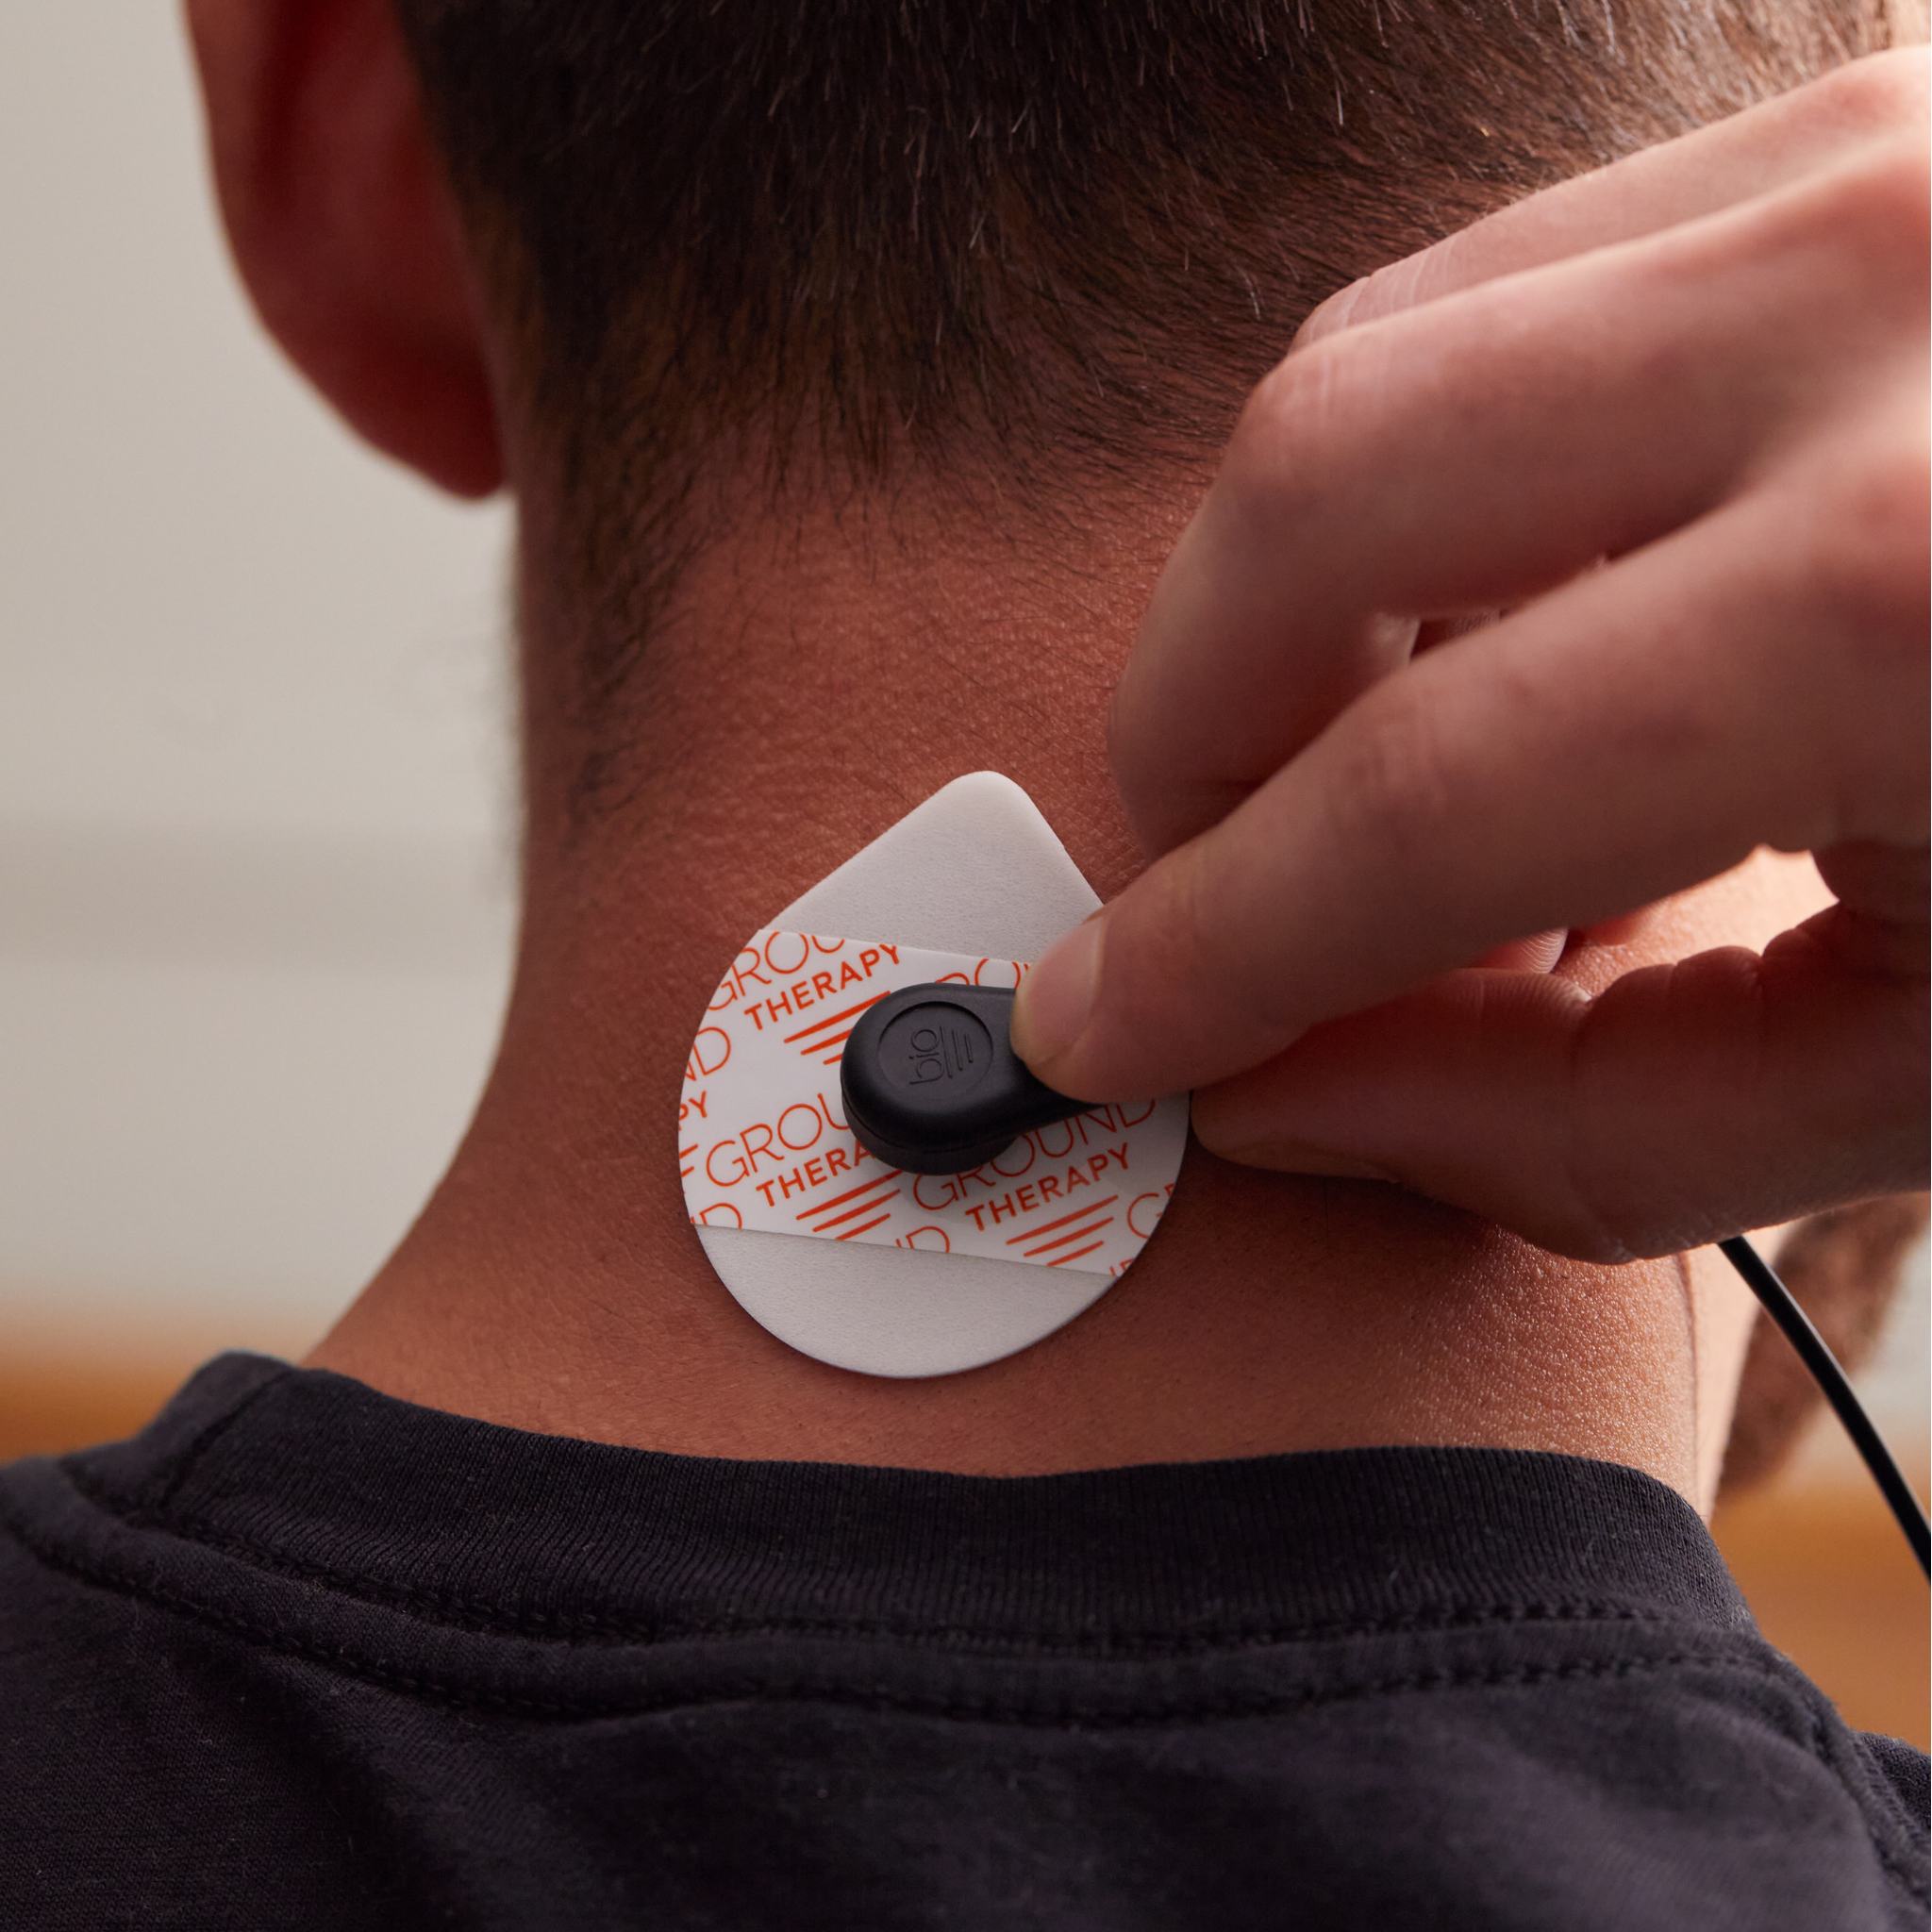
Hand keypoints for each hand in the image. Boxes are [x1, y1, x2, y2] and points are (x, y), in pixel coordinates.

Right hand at [1013, 49, 1928, 1261]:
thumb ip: (1590, 1120)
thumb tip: (1290, 1088)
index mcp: (1924, 601)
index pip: (1417, 795)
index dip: (1218, 945)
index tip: (1102, 1025)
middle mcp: (1877, 303)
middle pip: (1319, 484)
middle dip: (1191, 714)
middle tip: (1210, 878)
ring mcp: (1880, 150)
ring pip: (1383, 345)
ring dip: (1290, 586)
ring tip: (1364, 764)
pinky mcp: (1869, 110)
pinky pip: (1512, 282)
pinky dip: (1428, 474)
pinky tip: (1501, 619)